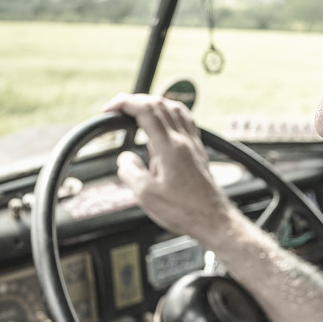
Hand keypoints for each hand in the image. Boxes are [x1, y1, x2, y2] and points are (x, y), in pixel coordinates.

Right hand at [102, 93, 236, 247]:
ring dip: (153, 104)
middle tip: (118, 111)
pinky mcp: (198, 151)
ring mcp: (193, 144)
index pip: (145, 110)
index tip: (109, 110)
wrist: (213, 220)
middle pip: (159, 104)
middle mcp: (183, 141)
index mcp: (169, 148)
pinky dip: (170, 114)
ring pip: (175, 108)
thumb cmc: (184, 211)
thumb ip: (130, 172)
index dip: (124, 103)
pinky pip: (186, 121)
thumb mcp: (146, 196)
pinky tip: (165, 123)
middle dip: (135, 101)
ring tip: (138, 113)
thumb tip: (124, 159)